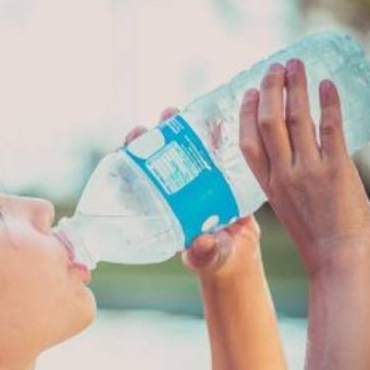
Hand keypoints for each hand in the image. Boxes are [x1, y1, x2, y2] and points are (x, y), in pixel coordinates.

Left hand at [122, 108, 262, 279]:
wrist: (242, 251)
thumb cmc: (217, 257)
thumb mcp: (209, 256)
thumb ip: (204, 252)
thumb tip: (201, 243)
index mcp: (161, 206)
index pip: (137, 179)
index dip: (129, 161)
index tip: (127, 146)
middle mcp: (173, 188)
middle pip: (155, 156)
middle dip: (150, 137)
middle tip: (151, 125)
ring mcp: (195, 176)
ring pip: (180, 146)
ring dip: (175, 127)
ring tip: (172, 113)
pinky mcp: (218, 169)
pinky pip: (211, 146)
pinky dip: (210, 130)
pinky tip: (211, 115)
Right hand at [239, 59, 369, 275]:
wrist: (339, 260)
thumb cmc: (318, 241)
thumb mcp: (290, 210)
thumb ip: (289, 184)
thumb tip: (300, 160)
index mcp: (268, 186)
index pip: (248, 142)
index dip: (246, 113)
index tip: (249, 92)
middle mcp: (284, 175)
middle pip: (268, 121)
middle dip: (270, 89)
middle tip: (275, 67)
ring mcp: (308, 171)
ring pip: (296, 118)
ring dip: (296, 86)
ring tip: (298, 65)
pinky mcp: (337, 170)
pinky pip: (330, 128)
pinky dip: (328, 103)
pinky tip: (327, 84)